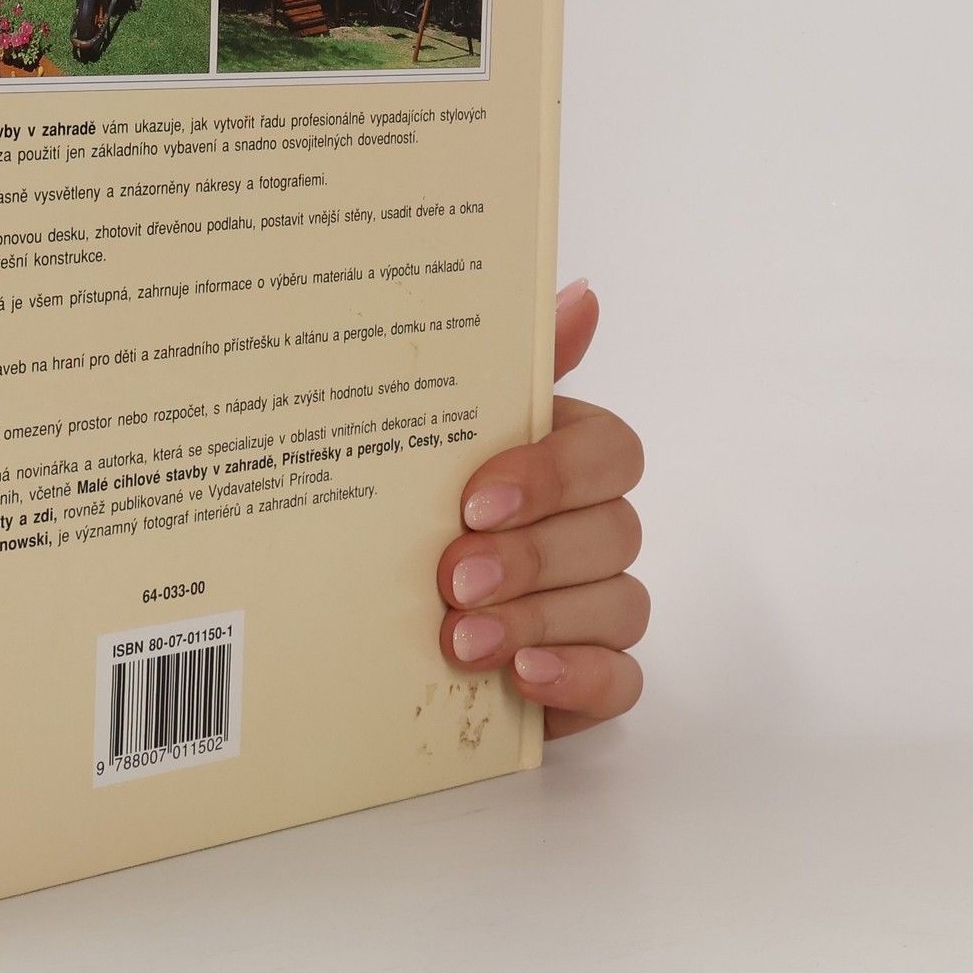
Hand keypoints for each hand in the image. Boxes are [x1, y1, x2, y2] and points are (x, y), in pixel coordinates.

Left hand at [437, 280, 646, 737]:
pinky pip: (621, 679)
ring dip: (537, 619)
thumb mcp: (435, 430)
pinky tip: (520, 674)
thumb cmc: (412, 506)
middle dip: (531, 556)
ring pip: (617, 605)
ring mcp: (598, 604)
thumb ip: (505, 368)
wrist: (351, 616)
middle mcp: (591, 526)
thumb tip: (580, 293)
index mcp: (562, 456)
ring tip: (460, 637)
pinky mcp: (594, 676)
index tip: (475, 500)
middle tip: (453, 577)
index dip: (554, 474)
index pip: (609, 450)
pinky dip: (575, 676)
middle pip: (615, 531)